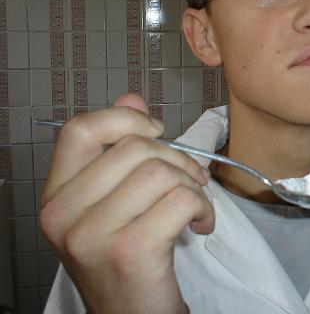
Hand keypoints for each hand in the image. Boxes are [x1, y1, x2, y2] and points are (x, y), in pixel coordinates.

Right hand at [39, 93, 213, 313]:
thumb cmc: (127, 261)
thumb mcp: (112, 204)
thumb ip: (118, 149)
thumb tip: (132, 98)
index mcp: (57, 197)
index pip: (79, 130)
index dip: (124, 118)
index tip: (156, 130)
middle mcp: (62, 215)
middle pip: (134, 148)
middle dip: (177, 158)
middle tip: (191, 181)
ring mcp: (91, 235)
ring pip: (161, 172)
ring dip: (194, 186)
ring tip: (195, 207)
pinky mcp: (129, 251)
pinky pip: (182, 199)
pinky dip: (204, 208)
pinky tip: (200, 225)